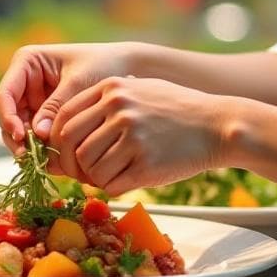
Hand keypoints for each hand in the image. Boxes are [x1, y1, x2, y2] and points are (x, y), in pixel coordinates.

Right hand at [0, 42, 148, 149]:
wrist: (127, 68)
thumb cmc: (103, 64)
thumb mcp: (79, 82)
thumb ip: (58, 106)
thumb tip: (38, 134)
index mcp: (27, 62)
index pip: (5, 94)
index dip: (8, 117)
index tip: (21, 136)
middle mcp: (24, 82)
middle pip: (9, 116)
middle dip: (17, 138)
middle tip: (30, 158)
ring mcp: (33, 101)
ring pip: (19, 130)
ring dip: (29, 147)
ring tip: (44, 162)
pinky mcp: (45, 117)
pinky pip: (37, 136)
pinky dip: (42, 149)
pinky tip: (54, 162)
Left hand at [43, 77, 227, 196]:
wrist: (219, 125)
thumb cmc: (177, 110)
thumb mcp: (139, 89)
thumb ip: (103, 103)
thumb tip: (62, 131)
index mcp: (111, 88)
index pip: (63, 117)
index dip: (57, 141)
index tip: (65, 155)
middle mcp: (119, 108)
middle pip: (70, 144)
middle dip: (70, 164)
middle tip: (81, 173)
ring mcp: (133, 135)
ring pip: (89, 168)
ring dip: (94, 178)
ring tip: (111, 174)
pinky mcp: (147, 163)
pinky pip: (111, 185)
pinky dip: (112, 188)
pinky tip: (127, 180)